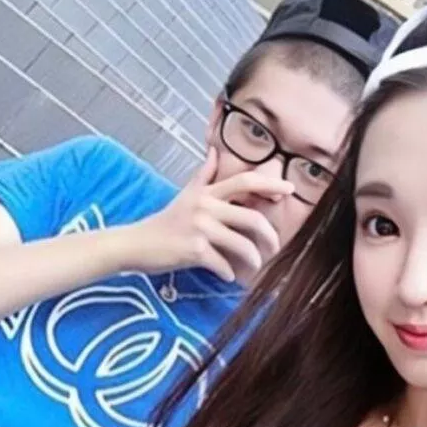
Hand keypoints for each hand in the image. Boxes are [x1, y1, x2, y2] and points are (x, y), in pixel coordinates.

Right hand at [131, 147, 293, 283]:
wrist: (137, 244)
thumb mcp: (186, 195)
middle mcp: (206, 206)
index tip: (289, 190)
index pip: (245, 181)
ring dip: (253, 260)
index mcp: (207, 193)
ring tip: (254, 267)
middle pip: (252, 217)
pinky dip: (229, 274)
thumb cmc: (166, 221)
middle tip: (275, 248)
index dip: (270, 184)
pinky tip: (228, 276)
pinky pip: (223, 265)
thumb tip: (213, 150)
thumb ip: (203, 175)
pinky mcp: (194, 250)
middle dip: (270, 236)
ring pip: (242, 244)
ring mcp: (200, 228)